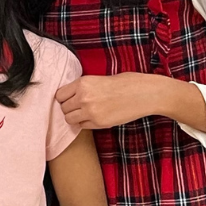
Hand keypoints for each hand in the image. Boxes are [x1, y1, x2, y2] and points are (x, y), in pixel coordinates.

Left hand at [56, 73, 176, 128]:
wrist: (145, 94)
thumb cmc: (126, 83)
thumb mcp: (100, 78)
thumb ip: (84, 87)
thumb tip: (71, 96)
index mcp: (83, 83)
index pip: (59, 95)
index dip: (64, 98)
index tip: (70, 99)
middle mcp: (83, 97)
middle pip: (63, 108)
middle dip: (69, 108)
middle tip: (79, 107)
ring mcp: (91, 112)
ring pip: (69, 119)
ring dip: (75, 117)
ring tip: (86, 113)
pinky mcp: (99, 123)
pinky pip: (82, 126)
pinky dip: (86, 123)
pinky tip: (95, 117)